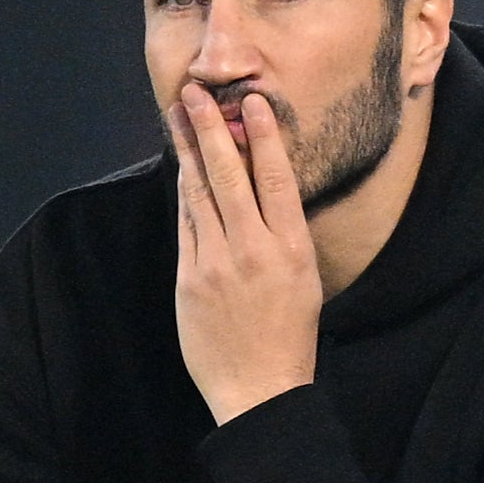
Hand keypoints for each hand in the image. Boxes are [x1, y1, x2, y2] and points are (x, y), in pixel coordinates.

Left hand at [170, 82, 320, 423]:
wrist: (259, 390)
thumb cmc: (288, 338)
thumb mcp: (305, 281)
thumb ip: (285, 236)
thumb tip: (265, 192)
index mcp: (292, 249)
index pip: (277, 177)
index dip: (263, 135)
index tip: (252, 102)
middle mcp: (254, 250)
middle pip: (230, 175)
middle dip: (212, 128)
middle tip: (196, 92)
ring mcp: (217, 264)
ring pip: (200, 193)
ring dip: (188, 150)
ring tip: (178, 117)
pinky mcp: (189, 281)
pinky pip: (185, 225)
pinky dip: (183, 192)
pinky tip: (180, 168)